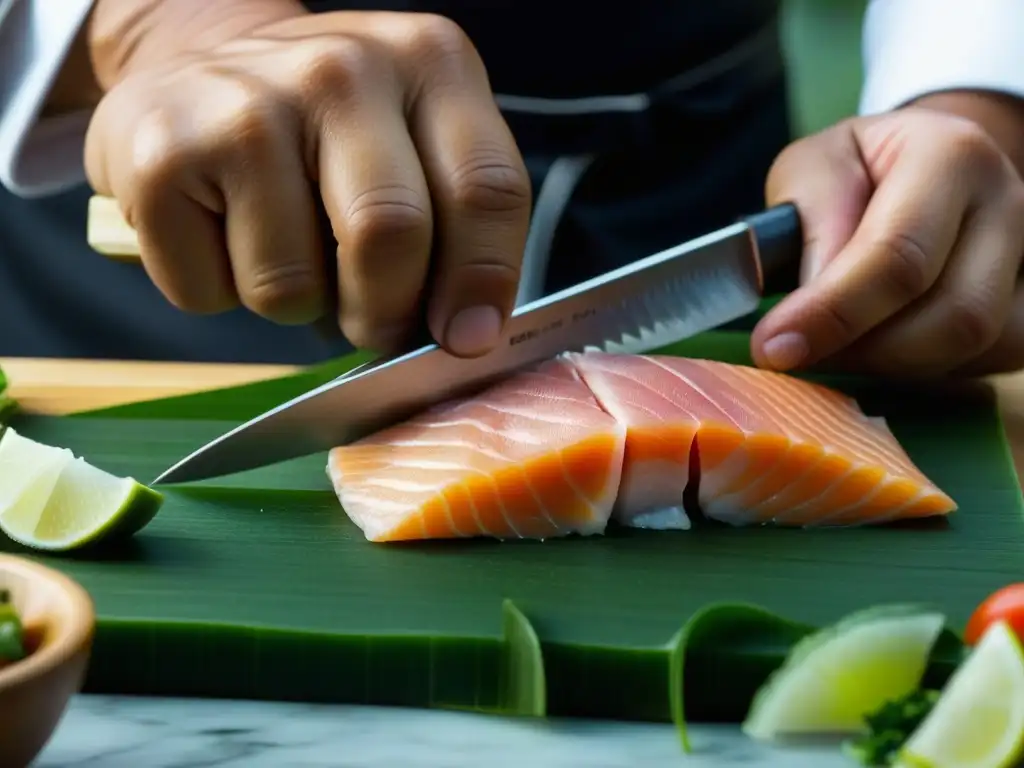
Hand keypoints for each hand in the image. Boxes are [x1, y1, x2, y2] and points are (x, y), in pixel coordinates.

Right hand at [85, 2, 530, 356]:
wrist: (195, 71)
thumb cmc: (322, 132)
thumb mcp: (415, 144)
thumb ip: (456, 223)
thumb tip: (467, 333)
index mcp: (427, 63)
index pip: (486, 189)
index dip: (483, 279)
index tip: (468, 336)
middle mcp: (341, 69)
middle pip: (391, 235)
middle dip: (384, 311)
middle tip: (369, 318)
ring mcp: (245, 105)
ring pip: (292, 286)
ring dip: (295, 303)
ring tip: (283, 245)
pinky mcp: (161, 154)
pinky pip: (211, 293)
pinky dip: (219, 291)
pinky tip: (221, 231)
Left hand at [752, 103, 1023, 377]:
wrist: (917, 166)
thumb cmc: (856, 170)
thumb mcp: (812, 167)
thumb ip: (809, 223)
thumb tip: (808, 304)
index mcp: (951, 155)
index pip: (898, 255)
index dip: (832, 312)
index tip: (774, 347)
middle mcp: (1007, 204)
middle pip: (952, 315)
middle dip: (863, 351)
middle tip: (796, 355)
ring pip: (971, 349)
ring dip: (888, 366)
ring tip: (832, 346)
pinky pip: (981, 366)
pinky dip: (919, 372)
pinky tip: (876, 349)